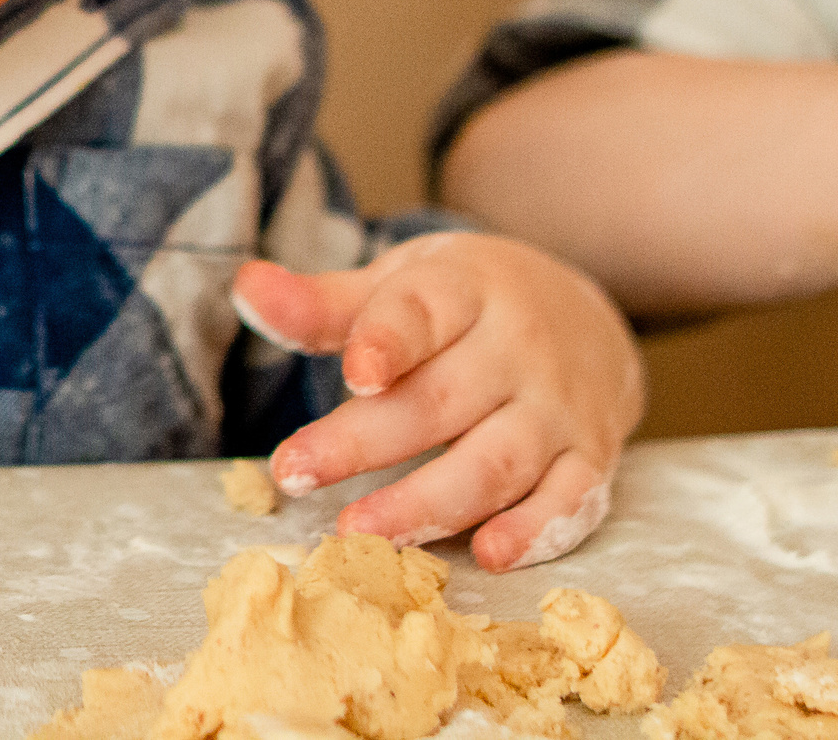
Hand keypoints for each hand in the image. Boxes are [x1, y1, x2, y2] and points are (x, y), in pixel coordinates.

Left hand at [229, 233, 644, 570]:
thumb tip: (246, 288)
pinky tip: (486, 554)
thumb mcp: (402, 282)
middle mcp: (519, 347)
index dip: (389, 340)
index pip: (423, 312)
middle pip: (440, 401)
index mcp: (465, 290)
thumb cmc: (467, 303)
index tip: (355, 374)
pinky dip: (533, 532)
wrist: (586, 313)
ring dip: (429, 503)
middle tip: (292, 474)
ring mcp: (559, 407)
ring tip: (359, 531)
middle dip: (365, 442)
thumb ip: (325, 303)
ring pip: (496, 461)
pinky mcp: (591, 458)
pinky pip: (569, 501)